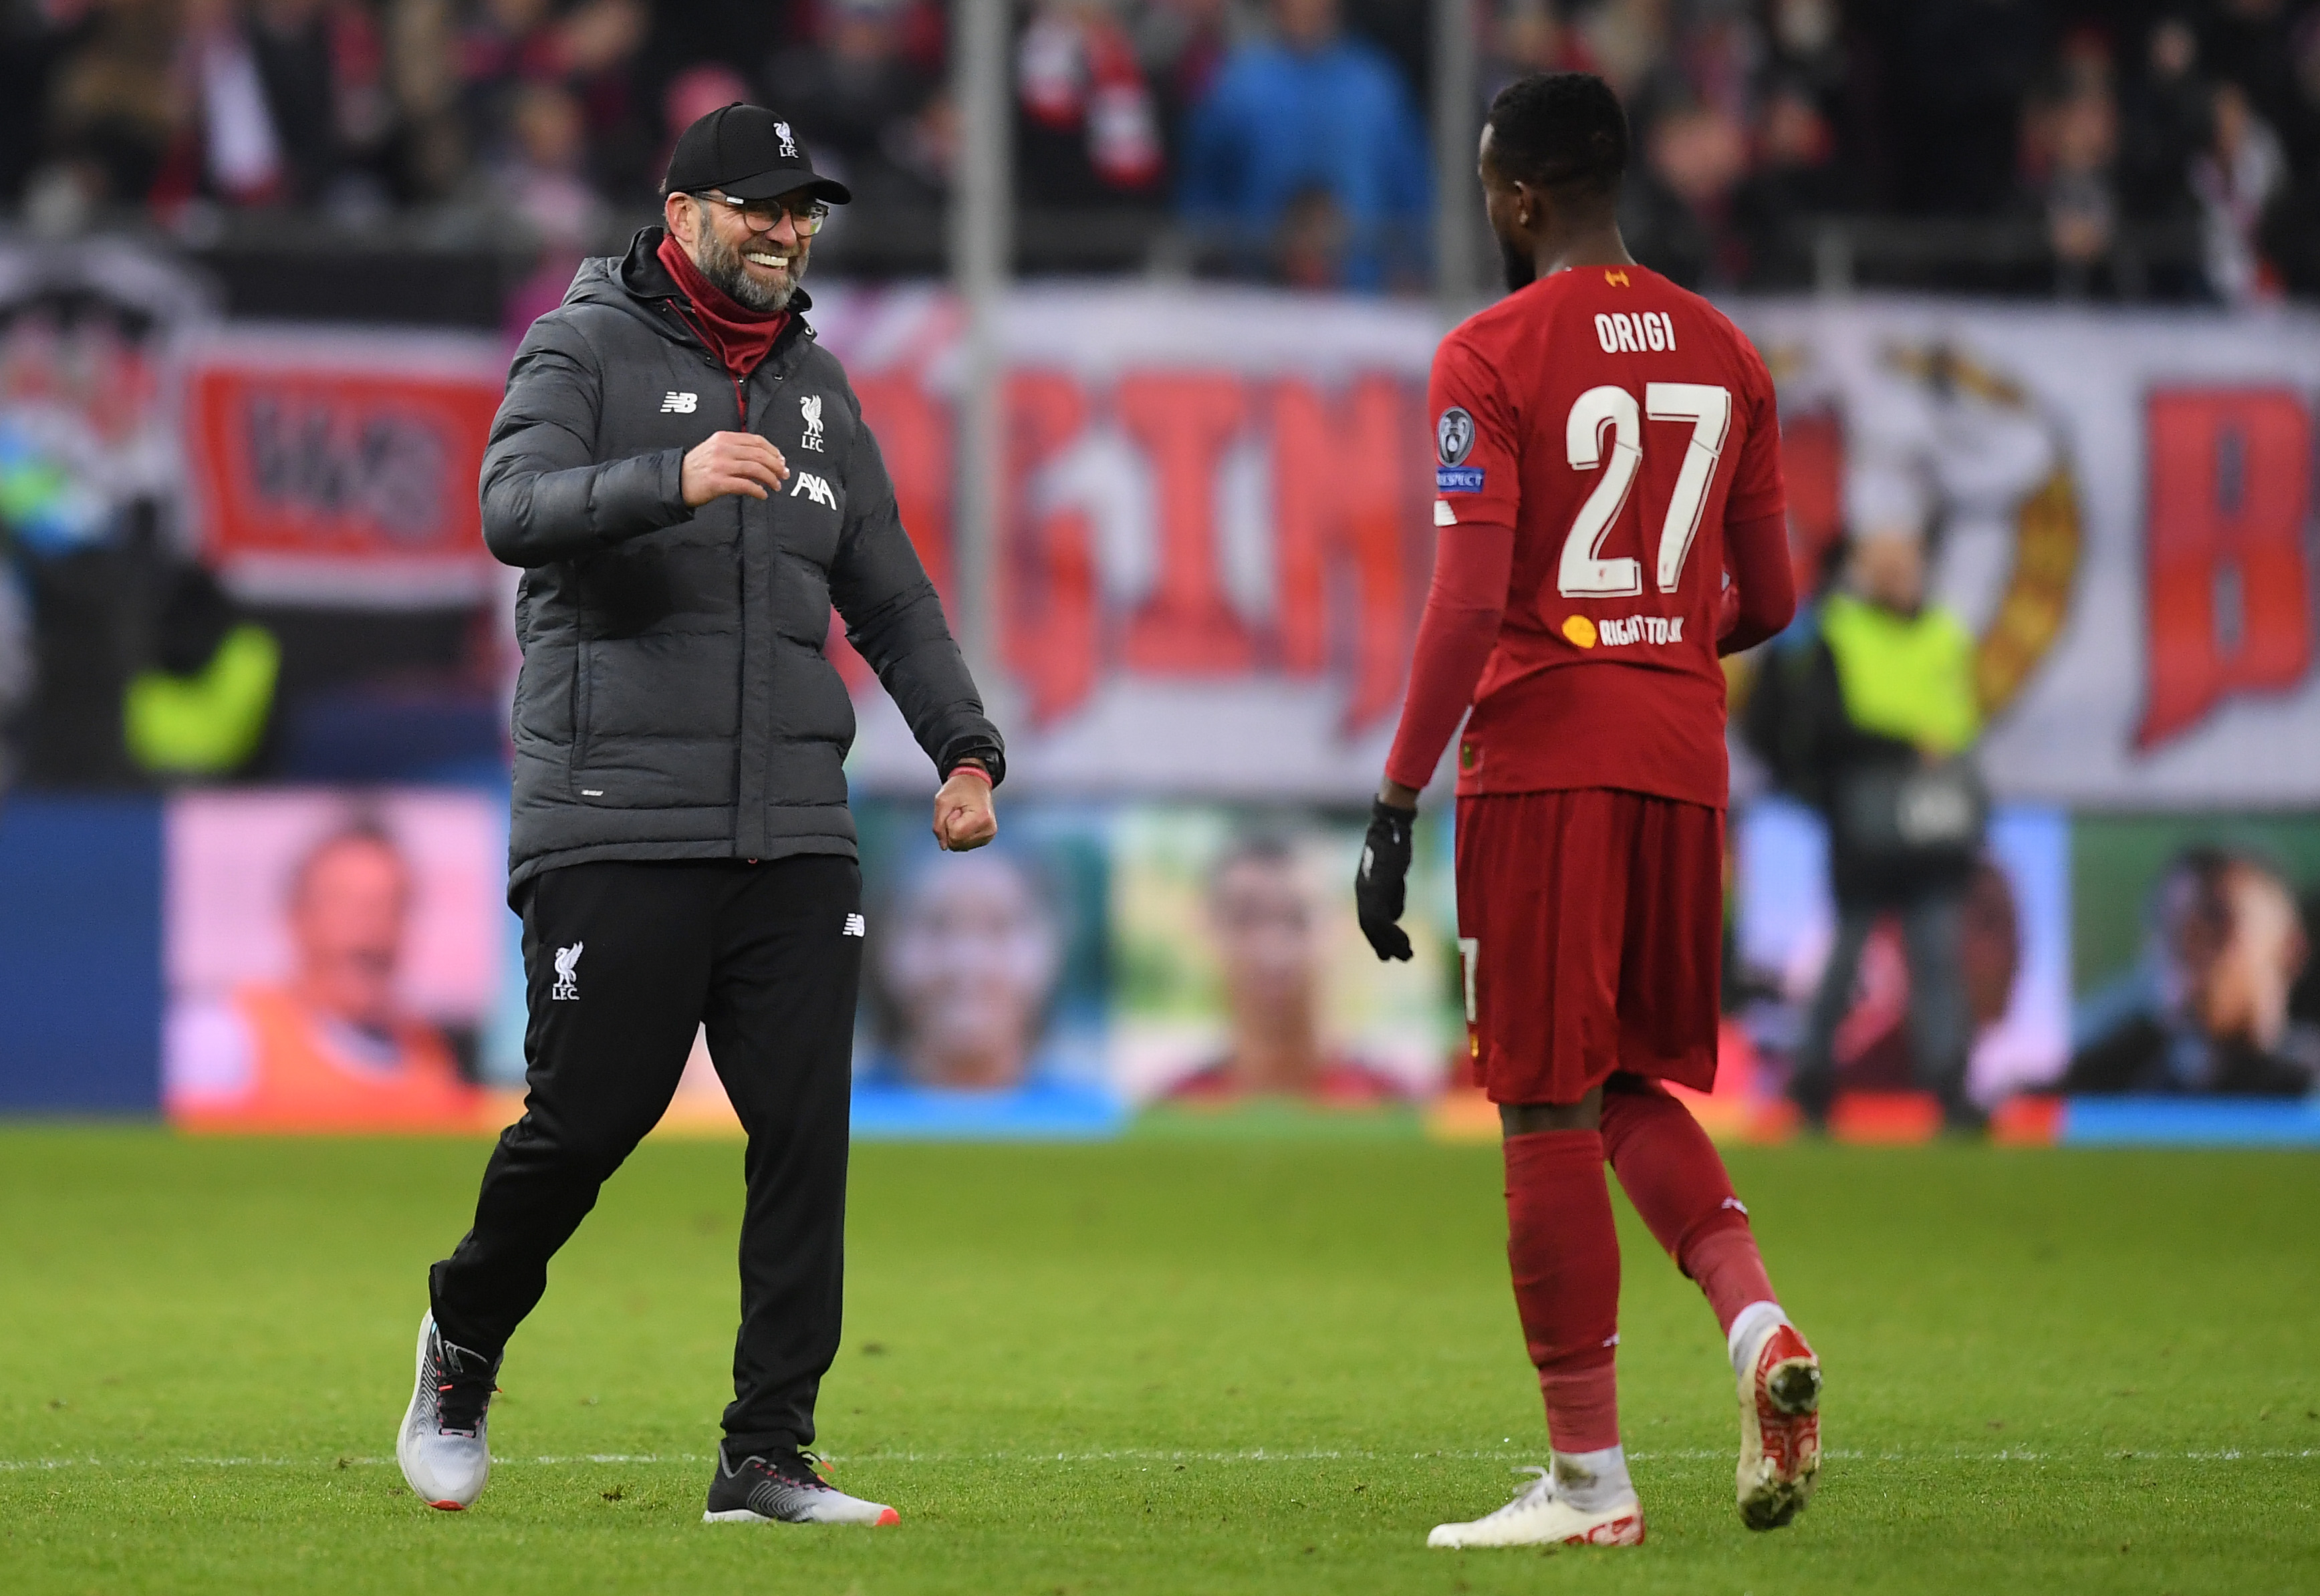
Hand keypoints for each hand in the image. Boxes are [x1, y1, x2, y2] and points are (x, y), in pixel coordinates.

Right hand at [681, 431, 788, 505]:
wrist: (675, 482)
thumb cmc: (696, 468)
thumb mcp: (714, 450)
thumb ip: (736, 450)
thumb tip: (763, 458)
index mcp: (724, 438)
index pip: (756, 440)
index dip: (773, 450)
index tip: (781, 460)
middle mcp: (723, 449)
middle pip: (759, 454)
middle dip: (776, 465)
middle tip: (784, 474)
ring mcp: (720, 465)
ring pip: (755, 469)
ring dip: (770, 478)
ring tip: (776, 486)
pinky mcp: (718, 482)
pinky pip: (746, 485)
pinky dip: (758, 490)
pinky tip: (762, 494)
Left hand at [932, 764, 996, 851]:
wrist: (975, 782)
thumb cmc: (960, 788)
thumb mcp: (942, 801)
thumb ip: (938, 825)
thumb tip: (943, 846)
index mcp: (981, 818)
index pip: (954, 836)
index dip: (948, 822)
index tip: (955, 810)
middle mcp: (989, 829)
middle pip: (957, 844)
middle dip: (951, 829)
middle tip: (958, 812)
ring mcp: (989, 835)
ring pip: (960, 847)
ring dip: (956, 832)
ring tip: (963, 816)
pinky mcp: (987, 838)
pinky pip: (965, 845)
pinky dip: (961, 835)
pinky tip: (966, 822)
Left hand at [1355, 796, 1415, 961]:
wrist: (1390, 827)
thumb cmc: (1394, 847)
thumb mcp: (1393, 876)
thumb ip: (1392, 897)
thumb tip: (1394, 918)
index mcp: (1364, 889)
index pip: (1367, 920)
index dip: (1376, 938)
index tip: (1386, 952)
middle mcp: (1362, 893)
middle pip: (1369, 927)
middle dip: (1382, 945)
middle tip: (1396, 959)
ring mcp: (1368, 891)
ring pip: (1375, 927)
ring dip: (1391, 943)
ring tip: (1407, 954)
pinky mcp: (1378, 889)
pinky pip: (1383, 919)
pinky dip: (1394, 934)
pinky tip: (1405, 941)